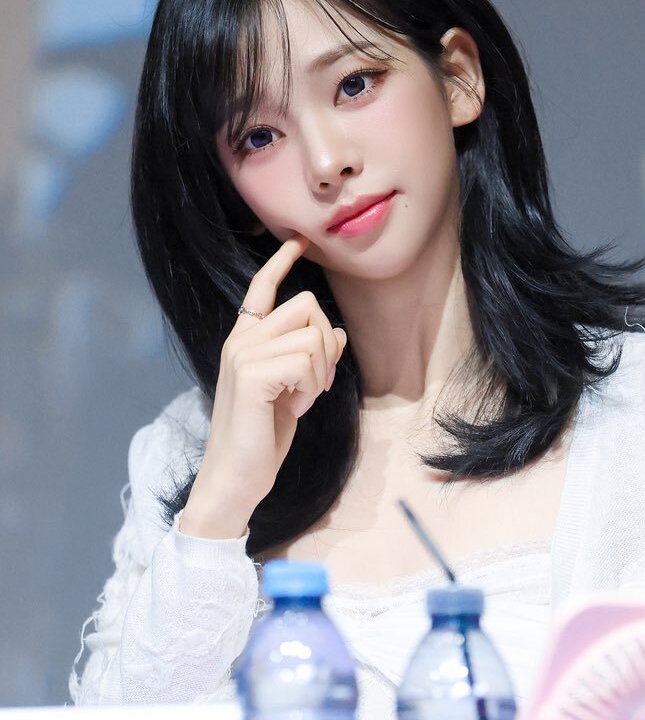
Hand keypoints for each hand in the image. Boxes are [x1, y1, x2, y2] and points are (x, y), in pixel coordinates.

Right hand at [181, 234, 346, 538]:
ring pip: (312, 335)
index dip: (281, 262)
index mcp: (245, 339)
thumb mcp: (292, 390)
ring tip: (300, 400)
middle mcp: (240, 339)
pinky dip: (311, 388)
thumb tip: (334, 330)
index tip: (300, 242)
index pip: (261, 288)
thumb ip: (307, 357)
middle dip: (325, 344)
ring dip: (319, 373)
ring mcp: (242, 354)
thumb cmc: (262, 437)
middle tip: (316, 382)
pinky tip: (295, 408)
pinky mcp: (250, 374)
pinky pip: (306, 360)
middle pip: (306, 305)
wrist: (236, 477)